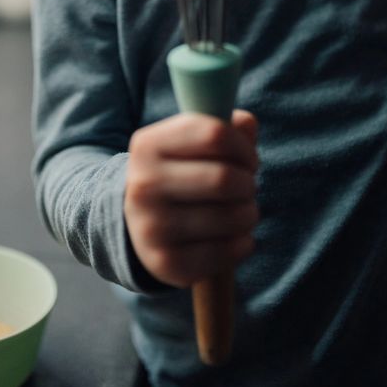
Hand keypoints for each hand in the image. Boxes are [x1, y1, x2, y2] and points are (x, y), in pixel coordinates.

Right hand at [123, 108, 258, 287]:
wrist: (137, 223)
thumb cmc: (178, 174)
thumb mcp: (189, 143)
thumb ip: (223, 126)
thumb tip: (247, 124)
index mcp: (148, 145)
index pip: (215, 135)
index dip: (243, 147)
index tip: (249, 159)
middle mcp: (143, 185)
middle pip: (224, 178)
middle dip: (248, 183)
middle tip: (247, 187)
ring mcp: (152, 227)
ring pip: (231, 217)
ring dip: (250, 213)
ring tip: (242, 211)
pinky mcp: (166, 263)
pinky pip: (226, 252)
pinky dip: (243, 243)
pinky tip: (236, 236)